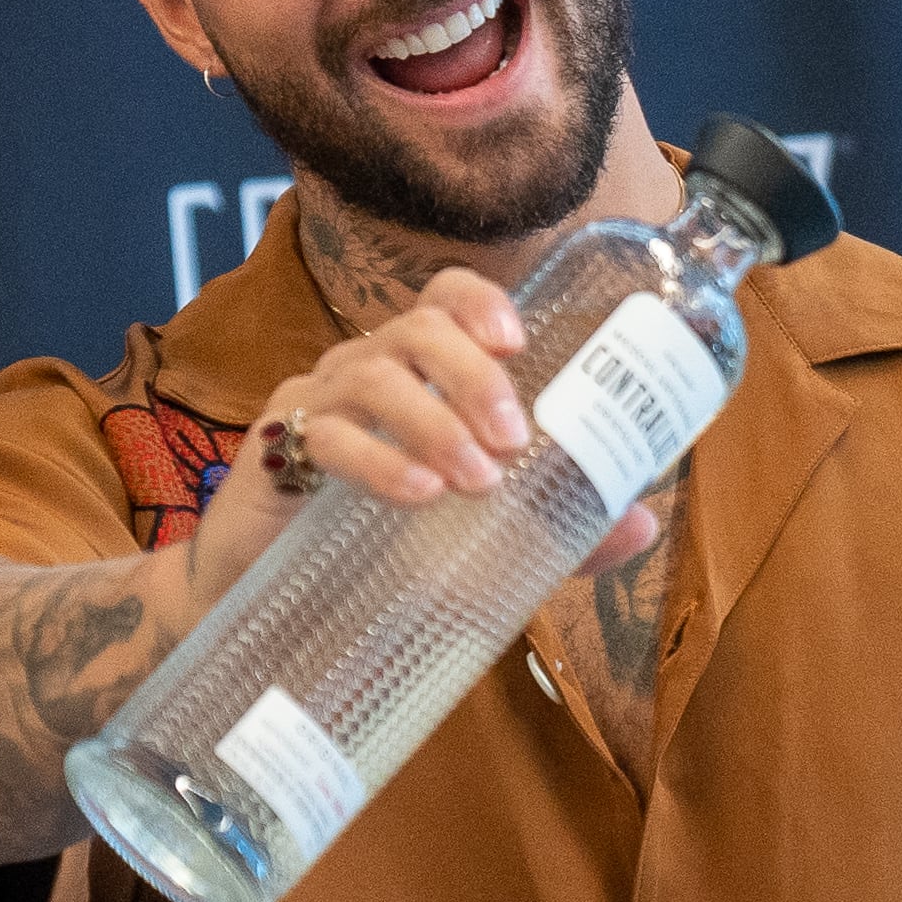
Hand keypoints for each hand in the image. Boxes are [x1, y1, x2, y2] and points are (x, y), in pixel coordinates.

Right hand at [176, 267, 659, 616]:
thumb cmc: (373, 552)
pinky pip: (330, 437)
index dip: (480, 302)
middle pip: (416, 329)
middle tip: (513, 440)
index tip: (520, 344)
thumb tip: (641, 522)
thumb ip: (555, 529)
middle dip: (473, 375)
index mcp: (412, 372)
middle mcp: (362, 369)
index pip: (441, 297)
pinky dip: (383, 463)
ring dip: (436, 421)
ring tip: (477, 480)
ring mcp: (315, 404)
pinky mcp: (277, 451)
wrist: (261, 604)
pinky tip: (420, 494)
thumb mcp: (476, 538)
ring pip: (375, 374)